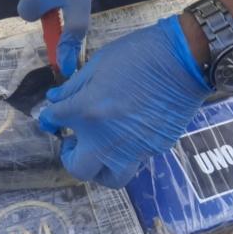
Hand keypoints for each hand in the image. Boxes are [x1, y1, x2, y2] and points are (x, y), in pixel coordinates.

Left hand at [38, 17, 211, 187]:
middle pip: (79, 169)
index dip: (48, 118)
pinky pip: (134, 162)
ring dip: (99, 167)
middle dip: (71, 158)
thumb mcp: (96, 66)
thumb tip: (55, 100)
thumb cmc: (136, 56)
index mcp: (87, 113)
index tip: (52, 117)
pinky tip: (125, 134)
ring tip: (99, 145)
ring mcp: (135, 149)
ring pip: (110, 177)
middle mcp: (107, 139)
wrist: (183, 60)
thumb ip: (72, 88)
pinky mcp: (157, 149)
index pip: (54, 123)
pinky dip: (124, 154)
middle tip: (74, 140)